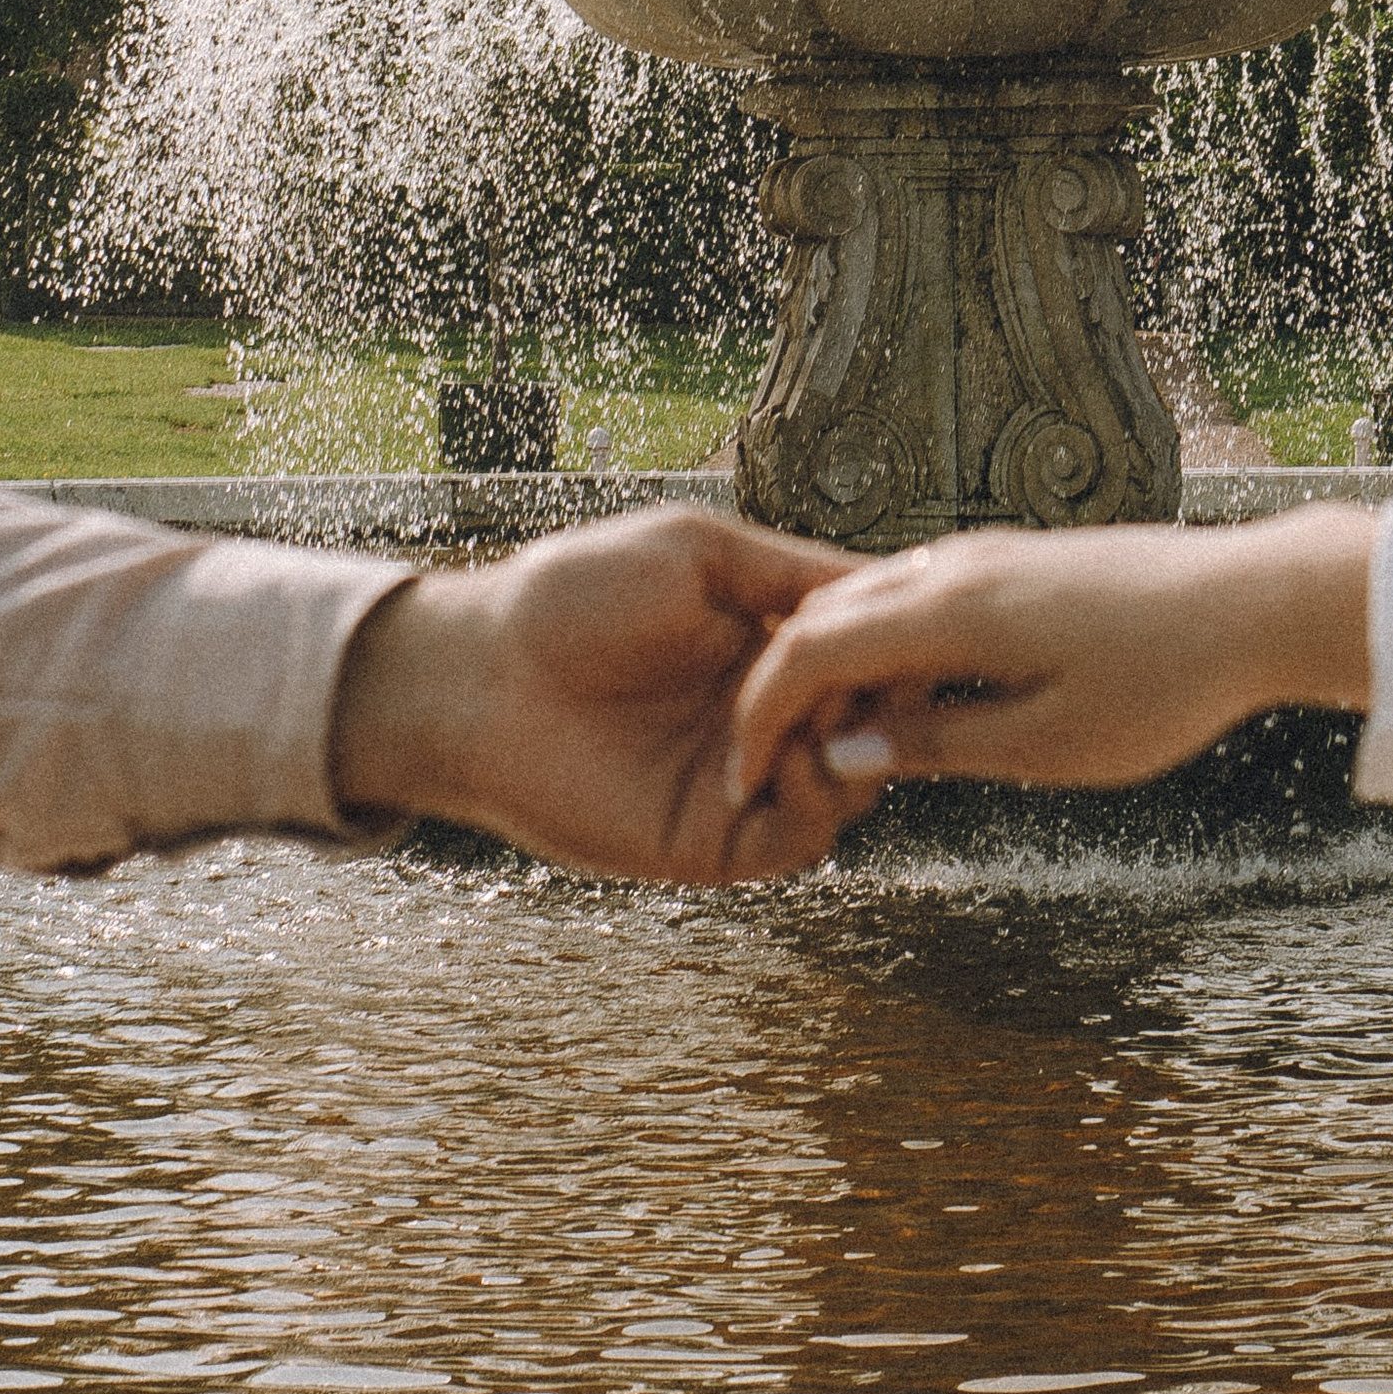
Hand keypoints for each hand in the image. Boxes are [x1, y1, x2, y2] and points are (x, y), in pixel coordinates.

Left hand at [331, 504, 867, 882]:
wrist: (480, 677)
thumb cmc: (571, 596)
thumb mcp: (695, 553)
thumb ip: (789, 572)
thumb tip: (886, 584)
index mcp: (768, 638)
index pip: (871, 645)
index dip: (899, 633)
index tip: (912, 616)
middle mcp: (769, 711)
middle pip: (880, 714)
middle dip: (891, 691)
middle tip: (871, 672)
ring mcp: (746, 778)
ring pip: (856, 780)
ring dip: (860, 741)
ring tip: (825, 711)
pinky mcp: (717, 841)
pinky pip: (804, 835)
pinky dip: (822, 796)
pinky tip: (793, 754)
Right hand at [724, 506, 1376, 812]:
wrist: (1256, 599)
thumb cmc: (1160, 683)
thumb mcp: (1046, 745)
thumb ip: (937, 746)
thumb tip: (841, 753)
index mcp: (950, 609)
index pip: (810, 651)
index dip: (762, 716)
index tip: (744, 781)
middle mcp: (954, 565)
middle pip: (825, 615)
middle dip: (781, 687)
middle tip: (768, 765)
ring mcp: (986, 554)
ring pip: (870, 598)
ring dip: (833, 663)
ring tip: (829, 742)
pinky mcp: (1017, 559)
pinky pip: (918, 593)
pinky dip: (884, 642)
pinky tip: (905, 699)